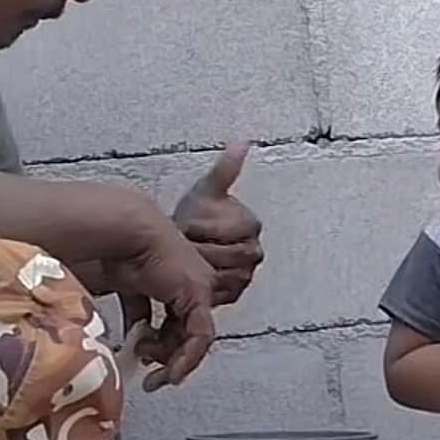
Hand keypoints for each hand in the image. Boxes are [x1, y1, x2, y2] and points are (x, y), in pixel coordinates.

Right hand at [103, 220, 215, 387]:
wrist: (126, 234)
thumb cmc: (122, 254)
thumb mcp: (131, 292)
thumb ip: (138, 315)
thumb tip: (135, 340)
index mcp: (177, 281)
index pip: (178, 323)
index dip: (164, 346)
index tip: (146, 362)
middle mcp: (193, 285)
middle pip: (187, 333)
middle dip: (168, 358)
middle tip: (153, 379)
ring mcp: (199, 289)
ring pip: (196, 338)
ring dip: (173, 360)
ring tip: (154, 370)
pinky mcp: (199, 294)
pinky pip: (201, 335)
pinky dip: (188, 357)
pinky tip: (173, 372)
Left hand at [174, 144, 262, 305]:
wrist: (185, 238)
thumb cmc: (197, 213)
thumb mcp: (207, 190)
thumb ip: (225, 169)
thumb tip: (243, 144)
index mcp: (251, 225)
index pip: (233, 230)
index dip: (207, 227)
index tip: (190, 224)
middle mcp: (253, 251)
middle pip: (232, 256)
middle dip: (204, 249)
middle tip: (185, 242)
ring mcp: (245, 273)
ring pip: (227, 276)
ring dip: (203, 268)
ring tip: (186, 257)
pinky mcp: (234, 293)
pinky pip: (222, 295)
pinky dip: (205, 287)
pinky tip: (191, 274)